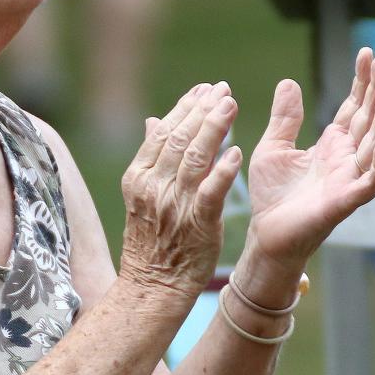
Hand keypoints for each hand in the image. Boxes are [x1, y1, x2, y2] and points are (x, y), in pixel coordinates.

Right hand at [119, 82, 242, 298]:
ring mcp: (174, 206)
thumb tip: (152, 120)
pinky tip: (236, 153)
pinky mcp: (197, 225)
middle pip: (179, 139)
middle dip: (202, 110)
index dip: (184, 107)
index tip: (204, 88)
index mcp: (138, 177)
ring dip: (215, 129)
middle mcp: (154, 187)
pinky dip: (223, 172)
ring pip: (195, 159)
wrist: (152, 286)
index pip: (162, 132)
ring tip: (231, 106)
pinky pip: (211, 193)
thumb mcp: (141, 196)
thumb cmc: (151, 241)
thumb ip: (151, 157)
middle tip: (223, 89)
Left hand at [246, 49, 374, 269]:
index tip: (367, 53)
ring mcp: (349, 178)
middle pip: (369, 117)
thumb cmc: (272, 194)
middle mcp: (347, 157)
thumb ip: (285, 118)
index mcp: (332, 143)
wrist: (266, 233)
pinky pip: (370, 182)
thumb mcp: (273, 147)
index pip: (354, 106)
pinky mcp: (345, 201)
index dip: (362, 81)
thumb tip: (288, 81)